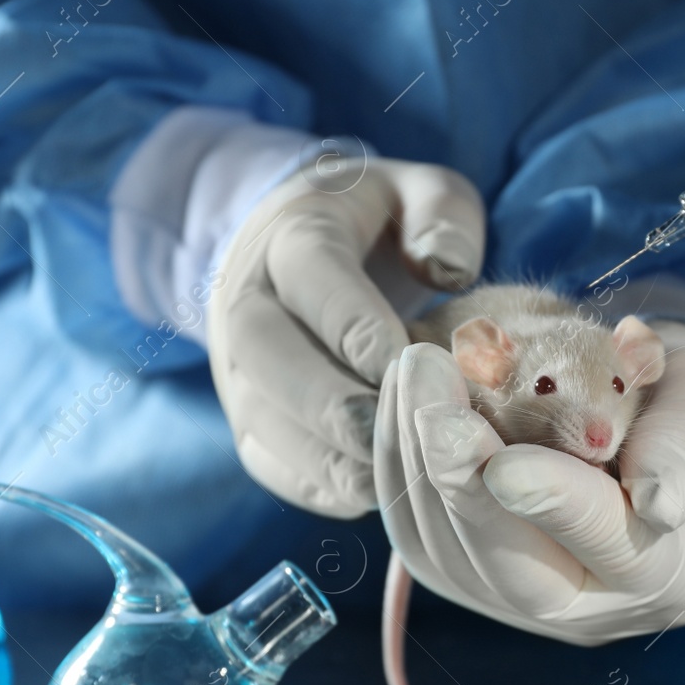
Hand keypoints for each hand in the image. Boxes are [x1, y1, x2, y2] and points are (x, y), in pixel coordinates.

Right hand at [209, 155, 483, 516]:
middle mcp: (245, 301)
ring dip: (326, 454)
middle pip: (267, 354)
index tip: (414, 369)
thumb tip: (447, 269)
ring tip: (395, 476)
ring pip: (260, 417)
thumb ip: (443, 215)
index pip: (312, 276)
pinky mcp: (246, 418)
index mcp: (291, 234)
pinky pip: (267, 461)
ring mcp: (237, 367)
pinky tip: (375, 493)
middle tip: (398, 436)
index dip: (358, 326)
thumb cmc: (379, 223)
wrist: (295, 247)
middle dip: (333, 402)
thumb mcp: (420, 192)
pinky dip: (317, 485)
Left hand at [374, 322, 684, 644]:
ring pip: (449, 553)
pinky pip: (415, 533)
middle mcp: (595, 611)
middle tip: (435, 403)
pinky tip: (403, 394)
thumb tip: (657, 504)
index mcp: (671, 577)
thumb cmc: (684, 397)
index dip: (555, 503)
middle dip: (464, 484)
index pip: (610, 545)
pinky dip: (400, 463)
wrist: (643, 405)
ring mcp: (520, 601)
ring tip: (417, 367)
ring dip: (419, 460)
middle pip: (515, 570)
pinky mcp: (463, 577)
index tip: (505, 463)